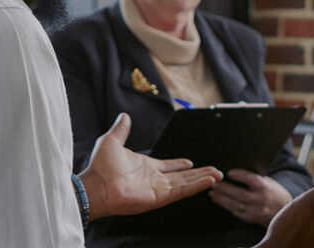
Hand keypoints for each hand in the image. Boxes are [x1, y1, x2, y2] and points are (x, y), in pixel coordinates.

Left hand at [79, 113, 222, 219]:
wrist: (95, 184)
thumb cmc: (99, 166)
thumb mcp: (112, 140)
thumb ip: (121, 129)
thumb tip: (124, 116)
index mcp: (145, 166)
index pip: (168, 166)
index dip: (180, 164)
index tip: (190, 162)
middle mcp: (153, 179)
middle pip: (182, 176)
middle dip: (199, 173)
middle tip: (214, 170)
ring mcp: (157, 189)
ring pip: (185, 183)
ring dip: (202, 179)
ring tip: (218, 175)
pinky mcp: (159, 197)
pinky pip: (181, 190)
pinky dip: (196, 186)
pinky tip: (208, 181)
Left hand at [209, 168, 291, 225]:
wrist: (282, 208)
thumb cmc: (271, 190)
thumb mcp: (266, 181)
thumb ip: (253, 177)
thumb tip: (235, 167)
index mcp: (265, 187)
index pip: (252, 180)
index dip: (240, 176)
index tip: (228, 172)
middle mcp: (261, 200)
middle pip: (240, 194)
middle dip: (225, 188)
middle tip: (213, 183)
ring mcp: (256, 211)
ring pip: (235, 205)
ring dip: (221, 198)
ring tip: (212, 192)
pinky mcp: (251, 218)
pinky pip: (235, 212)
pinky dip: (225, 205)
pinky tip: (217, 199)